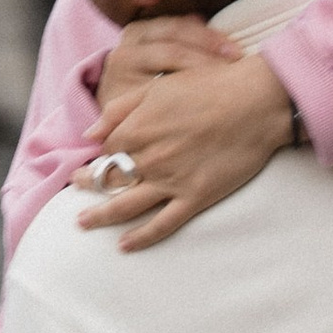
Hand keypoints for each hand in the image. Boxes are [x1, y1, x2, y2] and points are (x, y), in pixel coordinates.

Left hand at [78, 25, 296, 248]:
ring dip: (100, 216)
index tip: (98, 156)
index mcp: (136, 129)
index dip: (100, 152)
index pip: (106, 148)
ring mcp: (170, 181)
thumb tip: (91, 132)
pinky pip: (162, 225)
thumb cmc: (209, 87)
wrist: (255, 103)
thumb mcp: (158, 87)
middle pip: (107, 179)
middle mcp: (147, 159)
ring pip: (124, 206)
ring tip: (83, 222)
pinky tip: (125, 246)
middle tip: (77, 187)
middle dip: (88, 184)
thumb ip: (120, 108)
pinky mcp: (195, 198)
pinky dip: (141, 238)